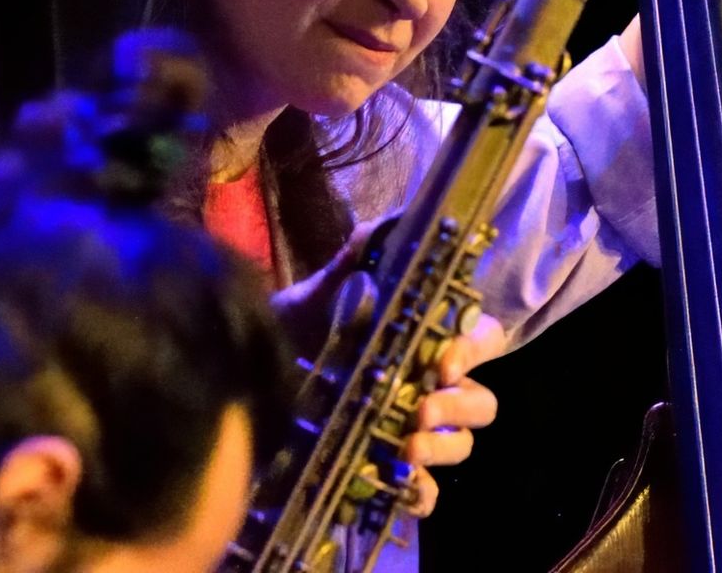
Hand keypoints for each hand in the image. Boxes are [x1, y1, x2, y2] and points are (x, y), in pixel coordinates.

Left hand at [268, 223, 505, 519]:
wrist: (240, 383)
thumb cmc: (290, 336)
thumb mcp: (315, 298)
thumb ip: (352, 264)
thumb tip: (380, 226)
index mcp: (422, 342)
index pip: (482, 340)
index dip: (477, 349)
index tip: (447, 359)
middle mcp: (428, 388)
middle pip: (480, 401)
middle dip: (461, 405)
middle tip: (422, 407)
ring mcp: (412, 433)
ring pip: (462, 446)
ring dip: (443, 447)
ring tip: (406, 445)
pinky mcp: (388, 473)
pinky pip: (427, 494)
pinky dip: (422, 495)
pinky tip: (401, 487)